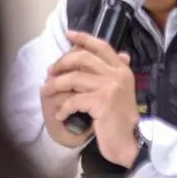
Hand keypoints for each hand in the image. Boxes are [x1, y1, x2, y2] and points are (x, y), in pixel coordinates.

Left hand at [41, 31, 139, 166]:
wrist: (131, 143)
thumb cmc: (121, 120)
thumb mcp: (122, 92)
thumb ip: (115, 75)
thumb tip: (122, 54)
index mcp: (122, 70)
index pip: (102, 46)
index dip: (84, 38)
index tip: (69, 35)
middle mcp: (118, 75)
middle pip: (83, 58)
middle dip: (62, 62)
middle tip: (50, 72)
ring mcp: (110, 87)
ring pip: (74, 78)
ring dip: (55, 85)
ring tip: (45, 92)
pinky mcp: (102, 102)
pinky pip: (73, 100)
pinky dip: (63, 108)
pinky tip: (60, 115)